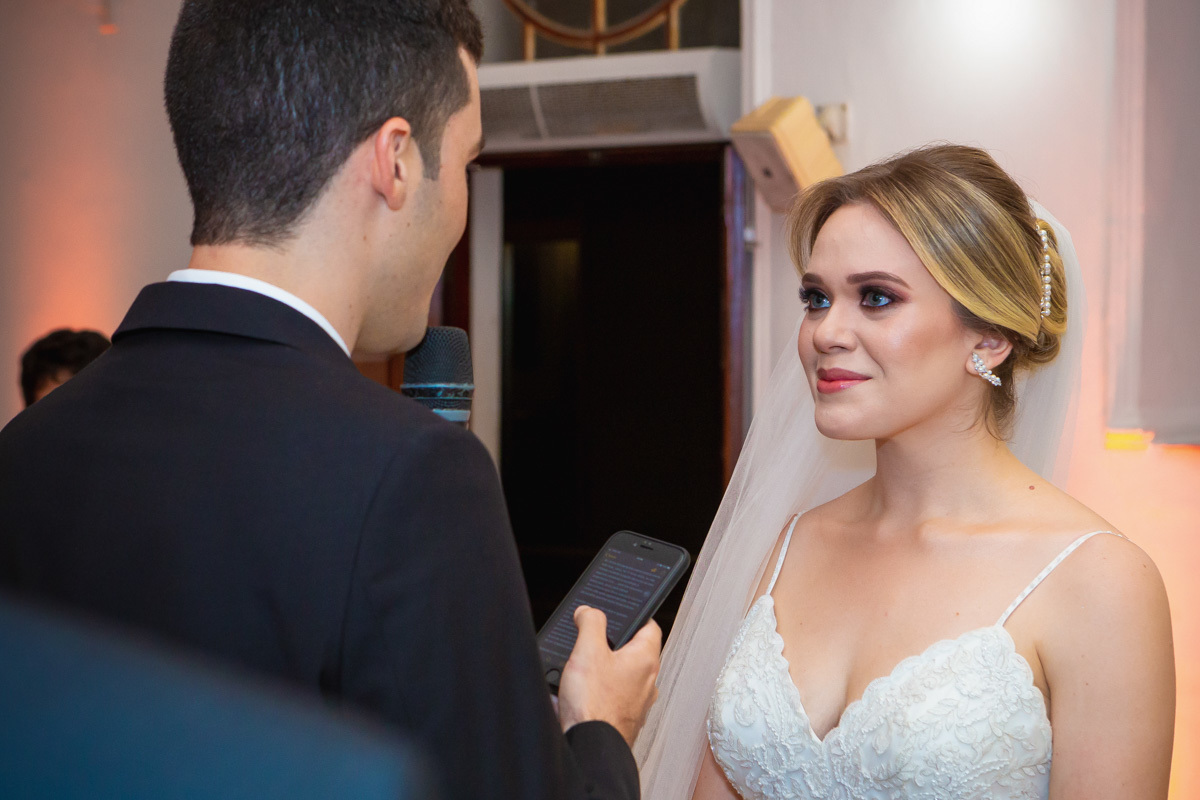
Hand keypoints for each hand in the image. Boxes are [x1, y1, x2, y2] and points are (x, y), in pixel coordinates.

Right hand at [556, 605, 661, 746]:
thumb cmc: (595, 705)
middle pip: (635, 651)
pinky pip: (615, 696)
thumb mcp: (588, 651)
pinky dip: (602, 691)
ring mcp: (638, 703)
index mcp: (646, 659)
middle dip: (613, 644)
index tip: (620, 612)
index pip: (650, 626)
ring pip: (624, 675)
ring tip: (583, 669)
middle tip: (593, 640)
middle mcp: (648, 681)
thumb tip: (589, 611)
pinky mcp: (625, 718)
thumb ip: (591, 623)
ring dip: (606, 669)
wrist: (591, 748)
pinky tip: (583, 694)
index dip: (635, 615)